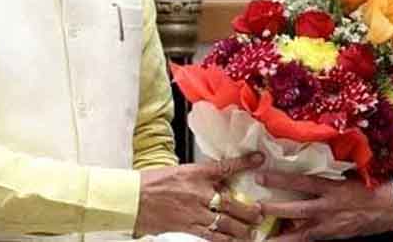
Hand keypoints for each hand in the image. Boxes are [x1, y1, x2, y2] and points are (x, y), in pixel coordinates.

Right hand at [135, 152, 264, 240]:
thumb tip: (218, 179)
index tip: (258, 158)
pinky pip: (210, 235)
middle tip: (260, 213)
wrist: (131, 198)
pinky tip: (232, 241)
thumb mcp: (179, 171)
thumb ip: (199, 176)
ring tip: (251, 232)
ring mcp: (193, 211)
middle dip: (248, 209)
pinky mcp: (186, 226)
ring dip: (240, 228)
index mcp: (195, 173)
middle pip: (230, 201)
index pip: (224, 166)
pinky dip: (223, 239)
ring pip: (224, 222)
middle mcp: (197, 192)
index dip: (244, 162)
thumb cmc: (152, 183)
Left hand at [257, 172, 392, 241]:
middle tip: (256, 207)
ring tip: (261, 239)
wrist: (387, 209)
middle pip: (297, 210)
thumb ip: (326, 171)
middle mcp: (328, 209)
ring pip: (300, 233)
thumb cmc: (367, 188)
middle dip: (275, 209)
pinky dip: (295, 240)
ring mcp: (329, 226)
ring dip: (280, 236)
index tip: (262, 175)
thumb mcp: (347, 175)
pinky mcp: (331, 236)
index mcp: (333, 189)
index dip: (282, 179)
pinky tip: (281, 241)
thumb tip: (305, 160)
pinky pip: (309, 239)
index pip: (303, 182)